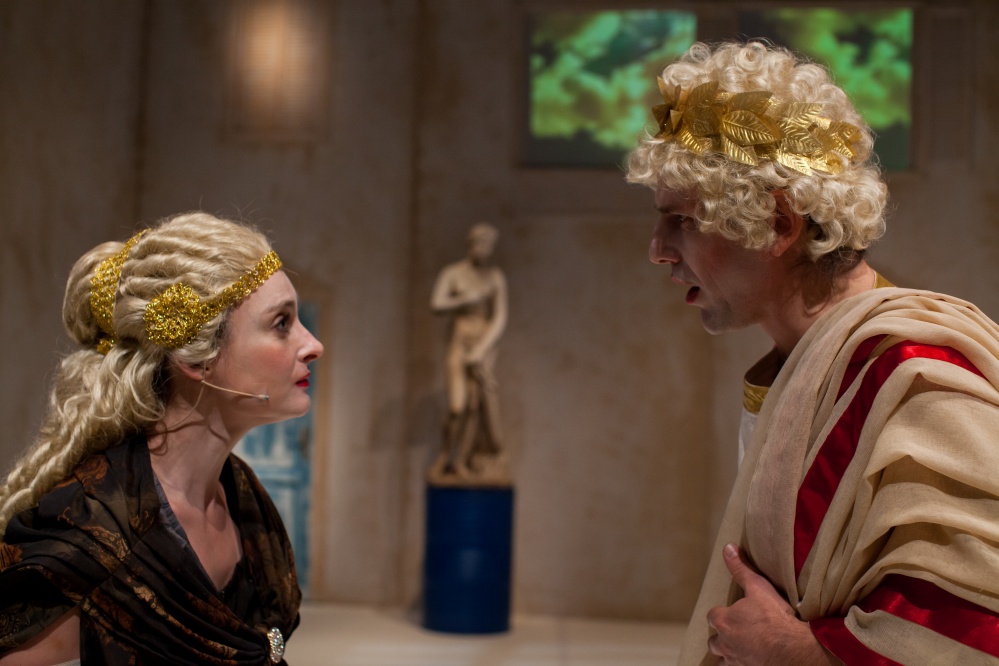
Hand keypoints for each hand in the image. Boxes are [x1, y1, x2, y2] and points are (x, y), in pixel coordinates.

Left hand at [706, 544, 837, 664]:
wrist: (793, 649)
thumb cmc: (775, 617)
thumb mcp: (758, 587)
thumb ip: (741, 568)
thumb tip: (728, 548)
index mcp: (724, 621)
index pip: (713, 616)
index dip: (722, 614)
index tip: (733, 613)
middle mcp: (724, 643)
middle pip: (714, 641)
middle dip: (722, 636)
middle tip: (737, 632)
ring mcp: (734, 660)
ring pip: (722, 658)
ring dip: (728, 653)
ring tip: (740, 649)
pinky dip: (739, 665)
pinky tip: (748, 660)